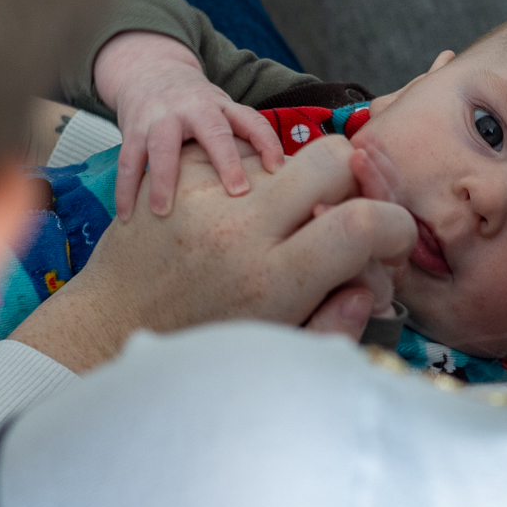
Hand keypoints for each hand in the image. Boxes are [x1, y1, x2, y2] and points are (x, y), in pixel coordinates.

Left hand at [10, 135, 414, 370]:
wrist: (111, 327)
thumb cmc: (197, 348)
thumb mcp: (275, 349)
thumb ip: (337, 319)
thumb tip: (375, 282)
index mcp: (271, 281)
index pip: (365, 221)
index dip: (396, 226)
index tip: (392, 242)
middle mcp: (239, 229)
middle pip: (334, 158)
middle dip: (358, 181)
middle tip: (349, 212)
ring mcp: (205, 194)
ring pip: (287, 158)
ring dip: (299, 188)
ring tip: (282, 228)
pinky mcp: (179, 175)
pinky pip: (242, 157)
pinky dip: (254, 183)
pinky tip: (241, 218)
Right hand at [93, 30, 284, 220]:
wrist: (150, 70)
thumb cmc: (195, 105)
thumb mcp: (223, 112)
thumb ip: (244, 141)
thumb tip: (282, 183)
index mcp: (222, 107)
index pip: (252, 121)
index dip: (267, 143)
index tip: (277, 170)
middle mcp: (194, 109)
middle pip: (212, 132)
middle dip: (225, 161)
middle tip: (236, 192)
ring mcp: (161, 117)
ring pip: (162, 147)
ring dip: (162, 180)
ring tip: (162, 212)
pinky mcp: (133, 129)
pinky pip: (129, 161)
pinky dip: (125, 189)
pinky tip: (125, 216)